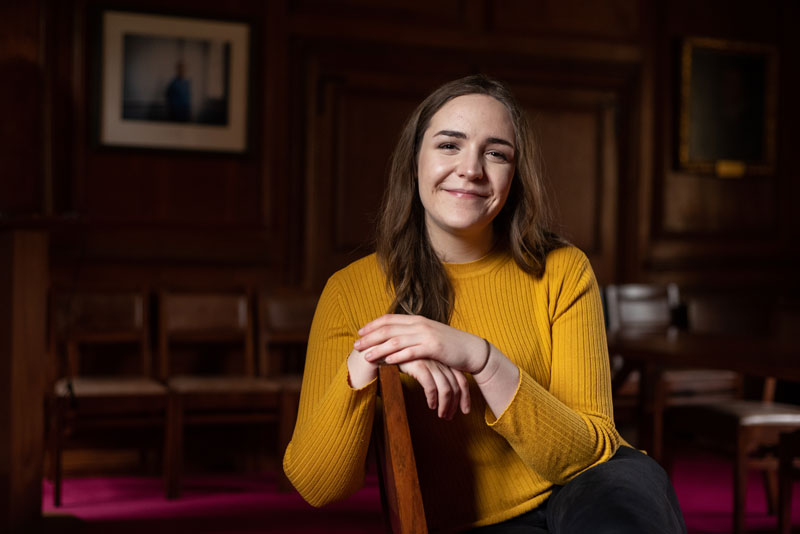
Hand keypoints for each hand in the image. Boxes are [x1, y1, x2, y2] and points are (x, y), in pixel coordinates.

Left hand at [354, 314, 487, 373]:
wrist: (471, 350)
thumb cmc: (448, 345)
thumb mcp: (428, 335)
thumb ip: (412, 334)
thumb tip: (395, 337)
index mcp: (417, 320)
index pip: (389, 319)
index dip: (372, 325)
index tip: (359, 333)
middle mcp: (420, 324)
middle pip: (388, 329)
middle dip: (370, 338)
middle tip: (355, 346)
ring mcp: (427, 335)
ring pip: (397, 341)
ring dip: (379, 348)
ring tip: (366, 356)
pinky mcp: (434, 348)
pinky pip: (412, 352)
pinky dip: (397, 356)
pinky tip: (387, 362)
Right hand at [396, 359, 469, 418]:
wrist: (388, 347)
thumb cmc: (407, 358)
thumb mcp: (426, 365)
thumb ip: (436, 374)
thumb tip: (446, 393)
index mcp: (445, 360)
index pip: (462, 380)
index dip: (465, 397)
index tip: (465, 410)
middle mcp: (440, 360)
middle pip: (456, 386)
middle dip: (455, 405)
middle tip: (449, 416)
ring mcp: (431, 362)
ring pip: (445, 388)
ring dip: (445, 405)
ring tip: (441, 414)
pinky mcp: (419, 365)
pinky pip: (431, 386)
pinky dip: (433, 399)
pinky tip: (431, 405)